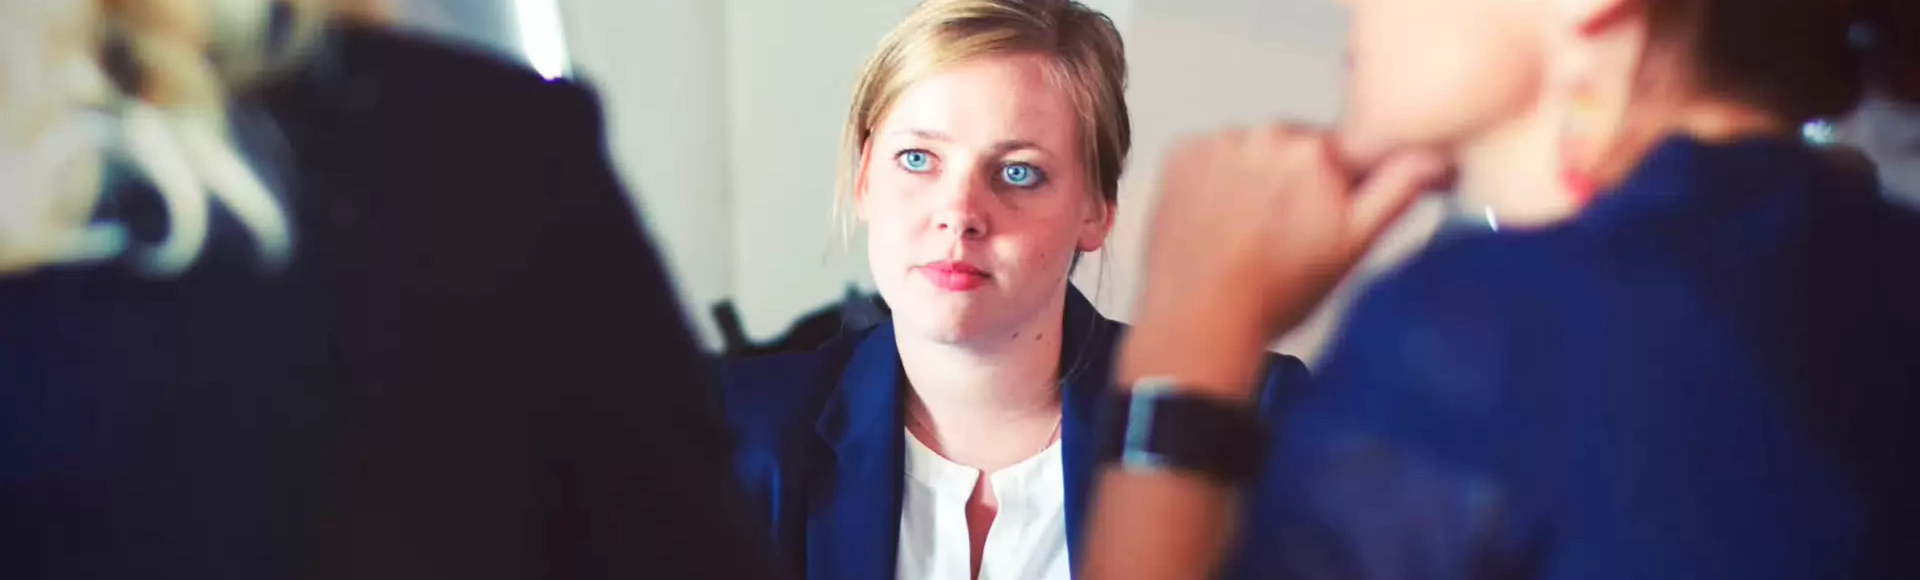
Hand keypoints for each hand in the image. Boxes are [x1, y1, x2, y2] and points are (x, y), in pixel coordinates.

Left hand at [1121, 123, 1446, 396]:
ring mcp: (1218, 141)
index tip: (1321, 218)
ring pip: (1252, 151)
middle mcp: (1266, 134)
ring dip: (1253, 178)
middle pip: (1295, 148)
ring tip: (1245, 231)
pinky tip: (1217, 219)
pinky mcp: (1180, 153)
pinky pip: (1211, 154)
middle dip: (1295, 180)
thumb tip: (1435, 155)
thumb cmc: (1277, 292)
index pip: (1343, 152)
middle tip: (1282, 234)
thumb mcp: (1354, 245)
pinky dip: (1214, 178)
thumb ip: (1398, 189)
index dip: (1338, 187)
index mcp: (1317, 150)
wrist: (1200, 318)